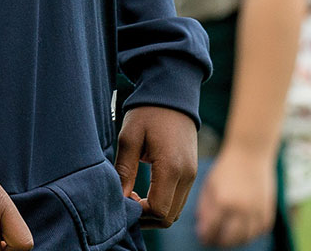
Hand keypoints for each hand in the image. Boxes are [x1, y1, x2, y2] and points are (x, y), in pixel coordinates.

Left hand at [115, 105, 196, 228]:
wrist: (173, 93)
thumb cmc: (148, 112)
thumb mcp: (129, 137)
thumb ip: (124, 170)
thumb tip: (118, 199)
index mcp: (171, 167)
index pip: (158, 210)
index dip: (139, 212)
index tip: (124, 197)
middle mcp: (186, 176)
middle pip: (168, 217)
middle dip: (146, 216)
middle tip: (127, 199)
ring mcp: (192, 175)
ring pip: (175, 211)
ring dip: (154, 211)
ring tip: (135, 193)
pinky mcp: (192, 172)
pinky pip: (179, 199)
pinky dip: (163, 203)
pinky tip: (147, 189)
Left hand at [195, 147, 274, 246]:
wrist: (250, 153)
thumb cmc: (226, 168)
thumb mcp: (209, 185)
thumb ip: (205, 208)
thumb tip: (202, 228)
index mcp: (223, 201)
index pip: (212, 229)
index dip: (206, 236)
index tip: (203, 237)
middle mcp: (241, 208)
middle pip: (230, 238)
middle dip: (220, 242)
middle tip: (215, 240)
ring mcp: (256, 210)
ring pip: (246, 237)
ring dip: (236, 241)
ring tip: (229, 237)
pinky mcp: (268, 209)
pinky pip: (261, 230)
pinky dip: (252, 234)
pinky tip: (244, 231)